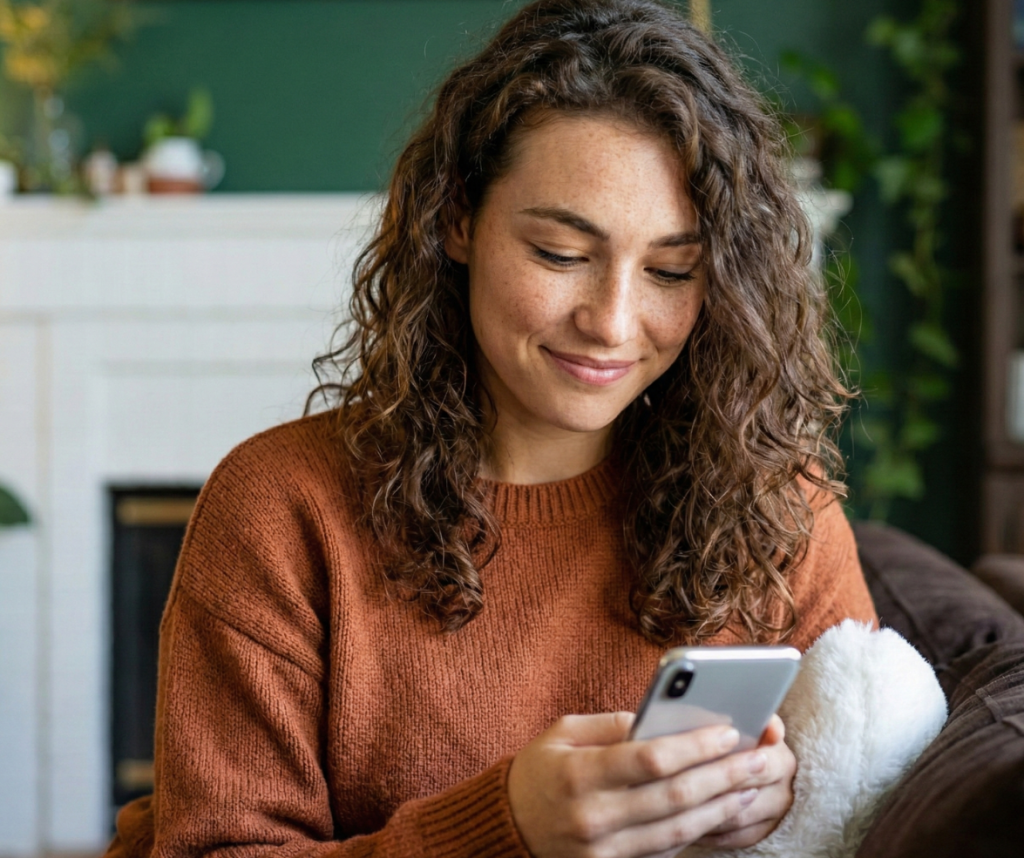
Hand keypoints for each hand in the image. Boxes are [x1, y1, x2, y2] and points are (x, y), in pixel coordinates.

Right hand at [507, 712, 780, 857]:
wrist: (506, 827)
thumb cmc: (538, 770)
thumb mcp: (563, 732)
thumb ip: (612, 725)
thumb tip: (665, 719)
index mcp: (579, 773)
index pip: (649, 759)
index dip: (693, 746)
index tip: (728, 730)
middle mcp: (594, 816)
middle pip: (674, 797)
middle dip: (724, 775)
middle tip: (760, 758)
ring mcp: (604, 850)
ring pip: (678, 830)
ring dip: (722, 807)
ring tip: (753, 784)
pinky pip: (666, 850)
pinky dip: (698, 830)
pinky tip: (722, 810)